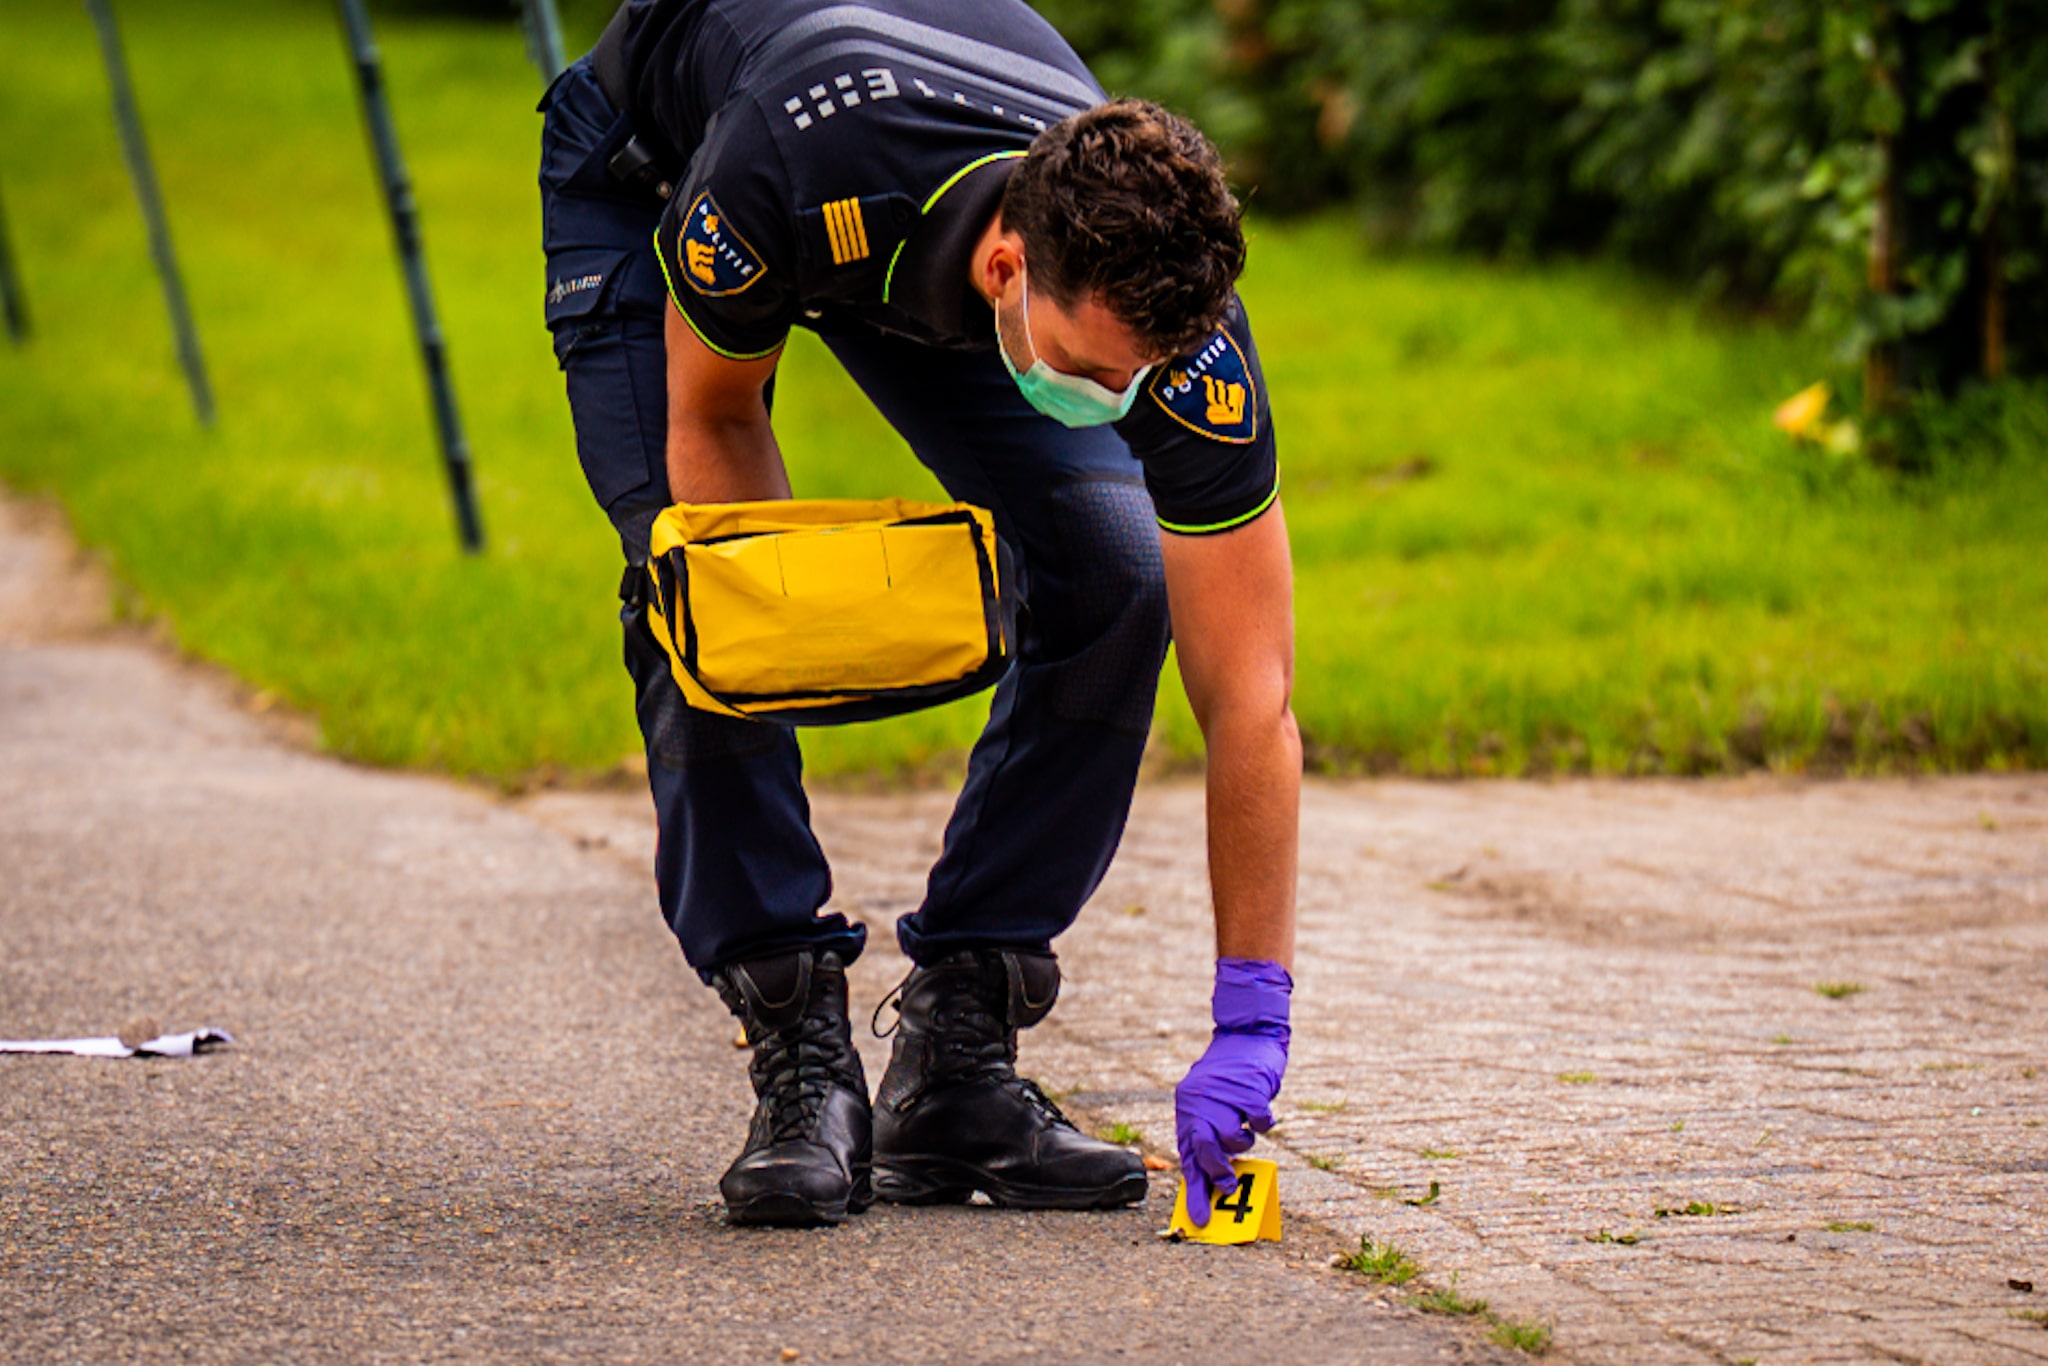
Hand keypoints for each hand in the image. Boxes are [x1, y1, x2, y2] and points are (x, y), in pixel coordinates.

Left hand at [1175, 958, 1290, 1226]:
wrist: (1247, 1036)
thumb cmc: (1230, 1077)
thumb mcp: (1211, 1104)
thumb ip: (1210, 1136)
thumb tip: (1219, 1180)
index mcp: (1187, 1107)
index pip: (1186, 1156)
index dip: (1194, 1190)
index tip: (1201, 1219)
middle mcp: (1199, 1101)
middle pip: (1204, 1150)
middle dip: (1219, 1173)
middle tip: (1230, 1187)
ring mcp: (1223, 1095)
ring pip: (1232, 1138)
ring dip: (1243, 1142)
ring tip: (1246, 1129)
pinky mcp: (1248, 1088)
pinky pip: (1258, 1122)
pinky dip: (1263, 1124)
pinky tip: (1260, 1113)